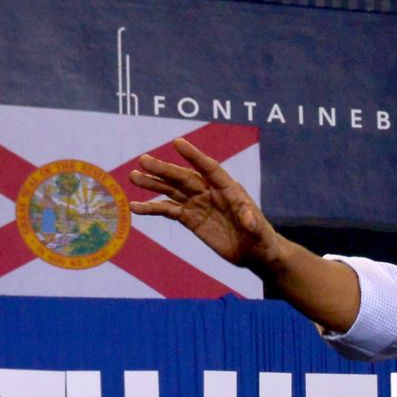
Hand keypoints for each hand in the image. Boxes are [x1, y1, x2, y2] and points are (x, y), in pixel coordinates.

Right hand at [130, 139, 280, 270]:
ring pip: (172, 190)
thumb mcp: (261, 234)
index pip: (209, 168)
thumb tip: (247, 218)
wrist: (255, 253)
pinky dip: (152, 208)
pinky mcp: (191, 219)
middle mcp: (210, 192)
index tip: (177, 143)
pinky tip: (135, 207)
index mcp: (229, 189)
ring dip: (153, 183)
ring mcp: (199, 204)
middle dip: (164, 169)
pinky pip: (168, 211)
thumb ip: (254, 224)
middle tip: (143, 160)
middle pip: (184, 177)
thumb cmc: (262, 240)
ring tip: (133, 176)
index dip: (194, 156)